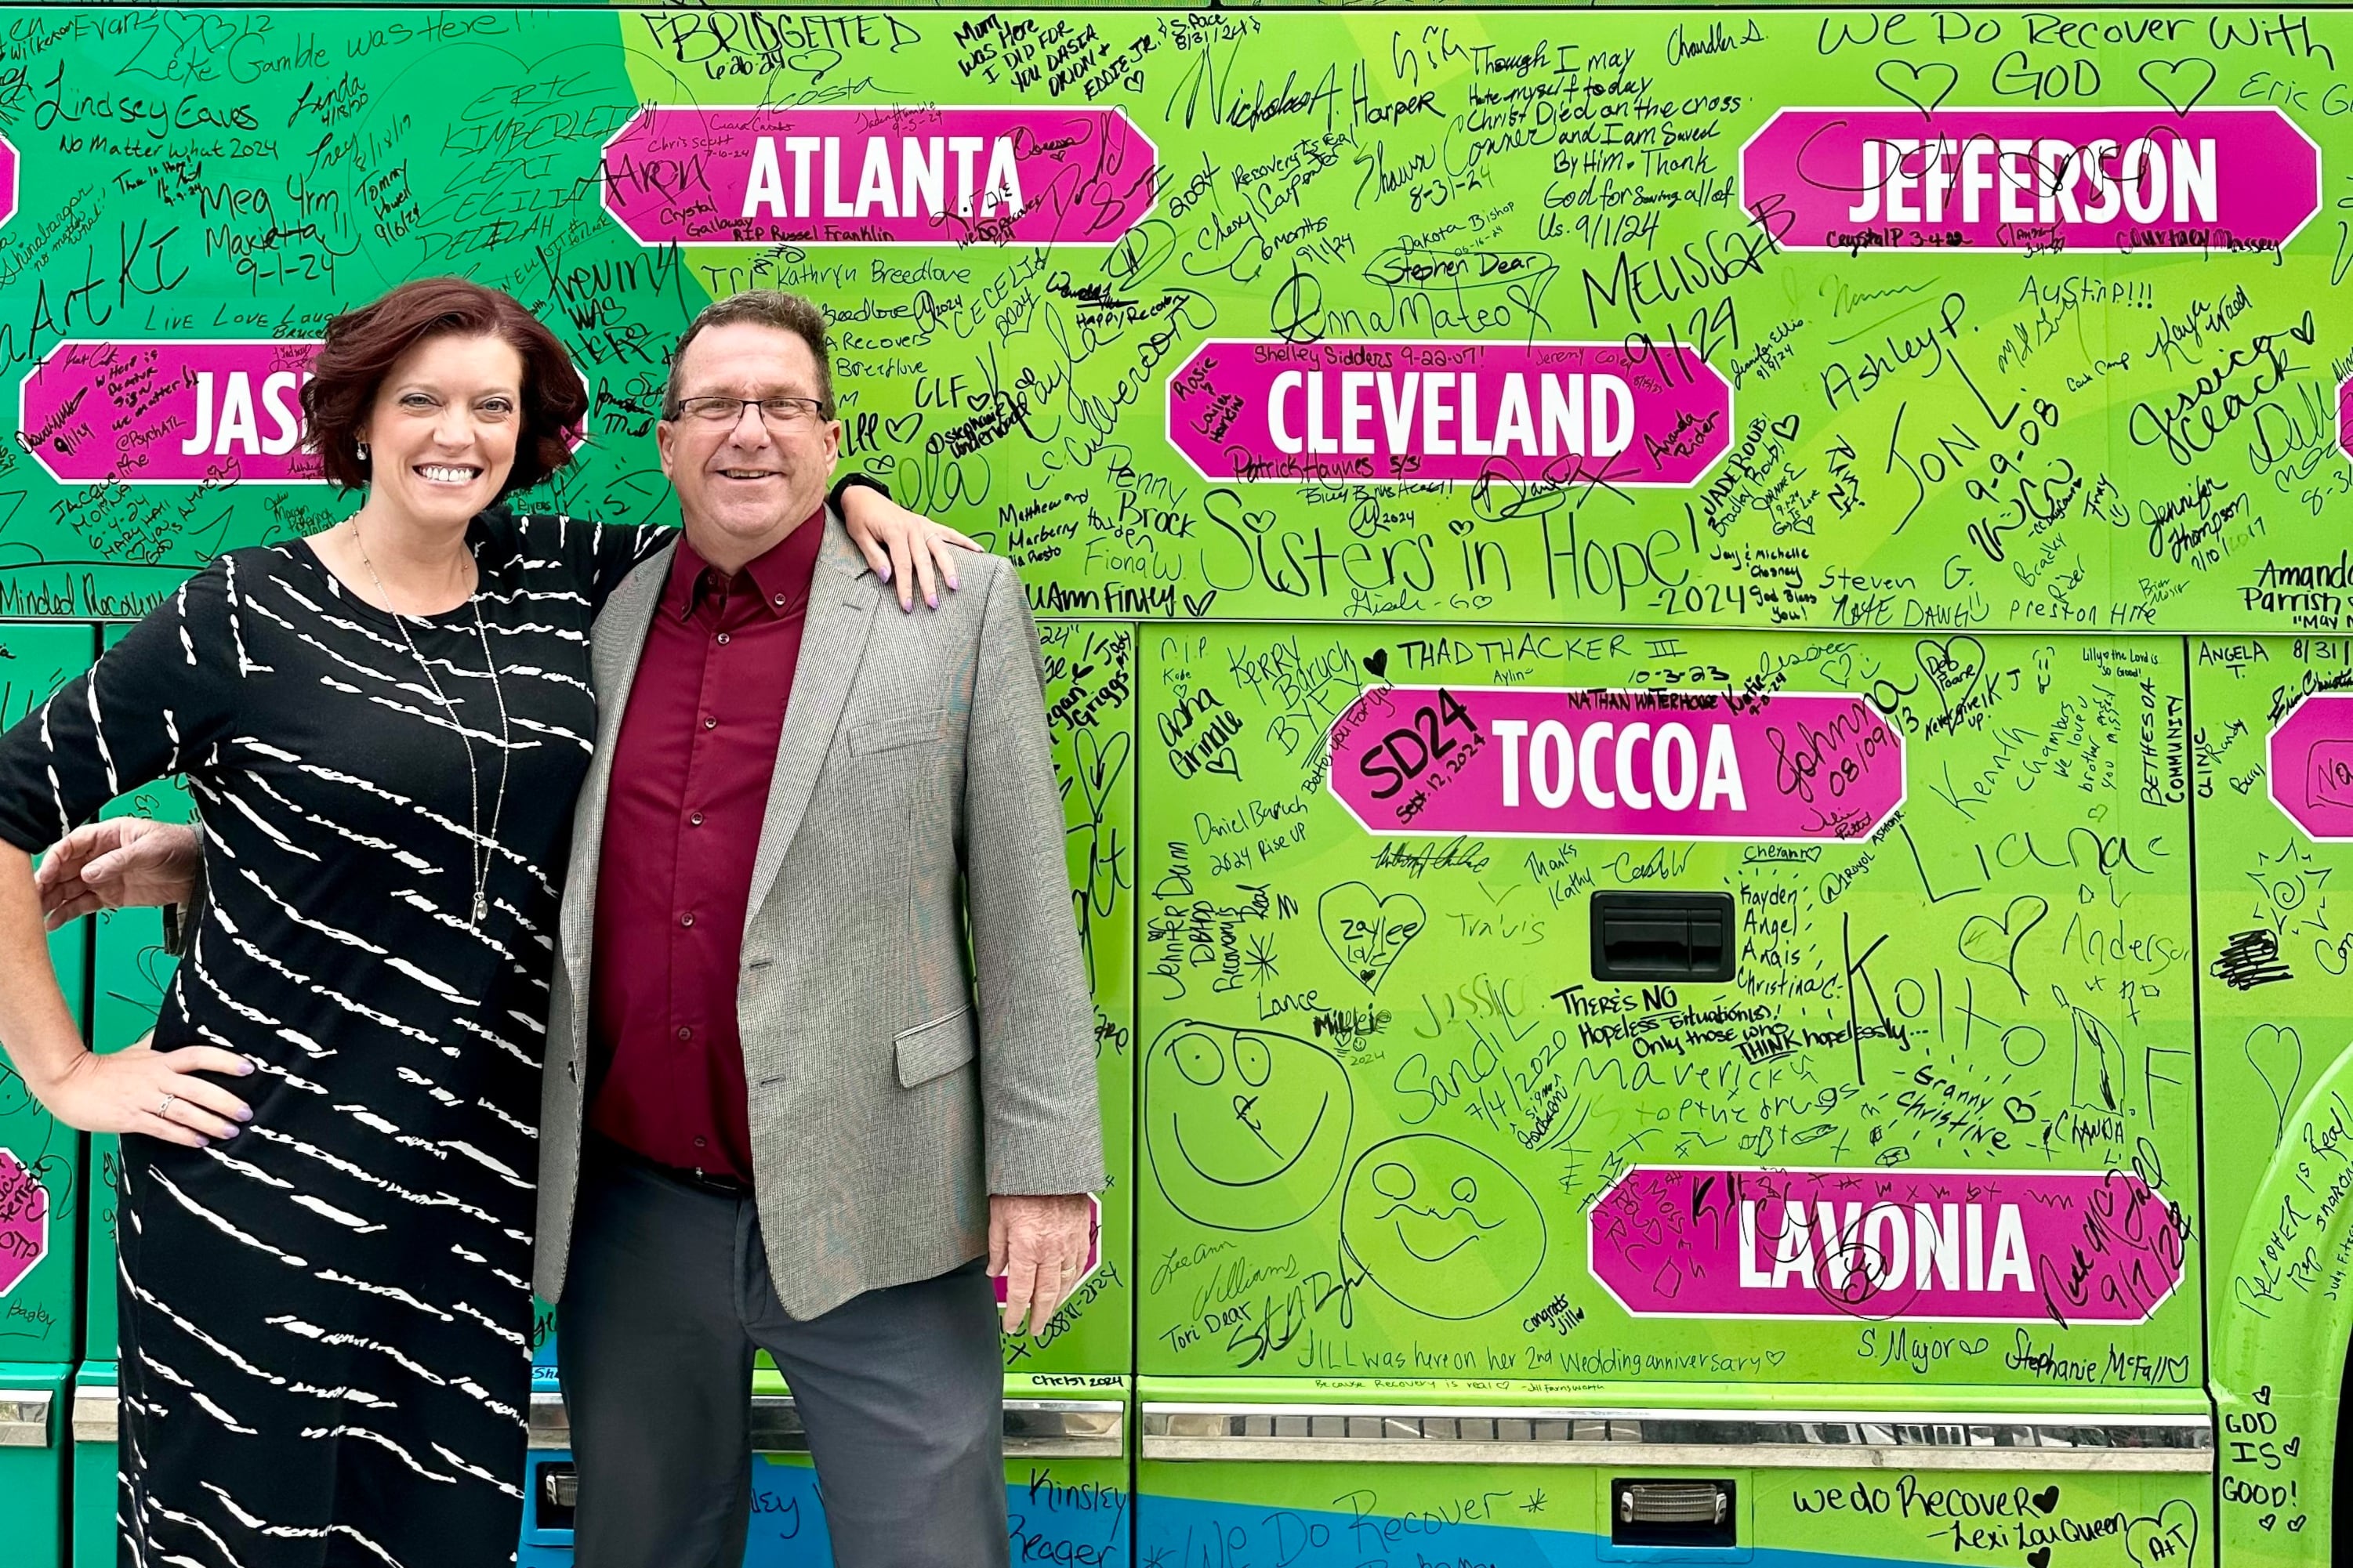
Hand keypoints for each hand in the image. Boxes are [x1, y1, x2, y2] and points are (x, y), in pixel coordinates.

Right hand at [34, 818, 201, 930]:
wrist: (201, 870)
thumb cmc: (179, 846)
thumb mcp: (150, 848)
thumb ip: (119, 860)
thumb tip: (89, 873)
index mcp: (108, 836)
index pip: (71, 845)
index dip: (55, 859)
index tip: (45, 875)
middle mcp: (100, 856)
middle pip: (64, 868)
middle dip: (46, 883)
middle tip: (33, 898)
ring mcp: (104, 877)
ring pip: (69, 888)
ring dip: (52, 900)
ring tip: (37, 913)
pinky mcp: (112, 896)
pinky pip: (84, 904)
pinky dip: (68, 912)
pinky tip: (54, 921)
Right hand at [37, 1034, 253, 1147]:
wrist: (69, 1082)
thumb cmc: (105, 1067)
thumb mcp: (137, 1049)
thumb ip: (161, 1043)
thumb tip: (182, 1027)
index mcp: (161, 1060)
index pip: (199, 1056)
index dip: (225, 1060)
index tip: (248, 1067)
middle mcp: (157, 1078)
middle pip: (198, 1088)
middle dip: (225, 1101)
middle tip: (246, 1112)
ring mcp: (144, 1099)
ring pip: (184, 1111)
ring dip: (210, 1123)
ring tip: (230, 1131)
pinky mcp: (131, 1118)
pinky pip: (163, 1129)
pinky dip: (184, 1136)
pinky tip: (200, 1142)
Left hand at [839, 484, 980, 613]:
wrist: (863, 495)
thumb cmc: (860, 518)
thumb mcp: (859, 537)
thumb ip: (874, 557)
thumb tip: (887, 577)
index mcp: (894, 531)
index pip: (903, 565)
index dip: (905, 587)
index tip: (908, 605)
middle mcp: (912, 527)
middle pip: (923, 560)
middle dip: (929, 584)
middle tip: (933, 603)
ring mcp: (922, 525)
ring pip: (940, 548)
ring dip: (949, 567)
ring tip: (955, 585)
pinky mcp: (927, 524)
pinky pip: (949, 533)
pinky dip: (964, 541)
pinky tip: (978, 550)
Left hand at [989, 1193, 1093, 1337]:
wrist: (1050, 1163)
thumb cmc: (1022, 1183)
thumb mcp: (998, 1215)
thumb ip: (997, 1247)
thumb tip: (994, 1270)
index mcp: (1027, 1247)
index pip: (1019, 1292)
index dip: (1014, 1313)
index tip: (1011, 1325)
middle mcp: (1050, 1249)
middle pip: (1046, 1294)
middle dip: (1039, 1316)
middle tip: (1035, 1330)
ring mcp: (1069, 1243)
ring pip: (1065, 1282)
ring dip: (1057, 1301)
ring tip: (1049, 1312)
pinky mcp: (1081, 1233)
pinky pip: (1079, 1264)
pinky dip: (1072, 1280)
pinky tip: (1067, 1285)